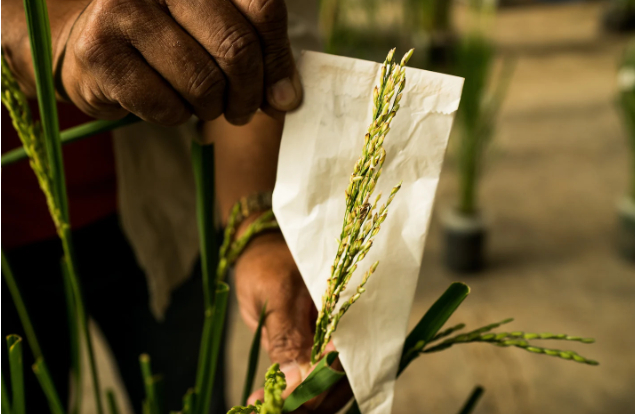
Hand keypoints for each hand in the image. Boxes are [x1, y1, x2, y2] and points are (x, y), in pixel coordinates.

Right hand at [58, 0, 300, 125]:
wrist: (96, 49)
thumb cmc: (169, 44)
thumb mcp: (218, 36)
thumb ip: (259, 55)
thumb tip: (287, 99)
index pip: (263, 9)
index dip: (279, 61)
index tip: (282, 95)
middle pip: (236, 47)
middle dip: (248, 94)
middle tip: (244, 111)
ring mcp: (124, 9)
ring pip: (202, 82)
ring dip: (212, 108)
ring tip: (203, 104)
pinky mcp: (100, 51)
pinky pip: (166, 106)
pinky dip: (177, 116)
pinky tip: (168, 102)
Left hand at [234, 231, 351, 412]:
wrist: (263, 249)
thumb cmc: (268, 263)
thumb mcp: (273, 293)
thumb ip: (287, 335)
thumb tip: (296, 379)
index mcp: (341, 309)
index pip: (341, 362)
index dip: (315, 390)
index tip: (284, 405)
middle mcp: (345, 327)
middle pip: (340, 381)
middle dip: (309, 403)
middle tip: (270, 410)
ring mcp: (333, 338)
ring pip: (330, 384)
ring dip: (303, 402)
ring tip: (264, 406)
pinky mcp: (320, 345)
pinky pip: (317, 376)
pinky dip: (298, 392)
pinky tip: (273, 398)